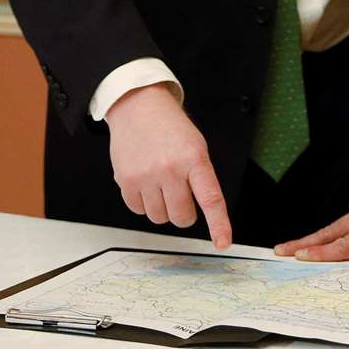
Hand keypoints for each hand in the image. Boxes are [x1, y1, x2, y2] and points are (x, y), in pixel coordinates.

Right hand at [105, 83, 231, 248]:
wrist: (138, 106)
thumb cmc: (170, 127)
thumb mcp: (196, 146)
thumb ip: (201, 178)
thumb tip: (203, 213)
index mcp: (194, 158)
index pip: (211, 199)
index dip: (219, 225)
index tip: (223, 242)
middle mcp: (170, 168)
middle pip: (182, 217)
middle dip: (184, 212)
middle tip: (180, 193)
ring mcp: (146, 176)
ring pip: (159, 218)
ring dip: (162, 208)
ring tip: (160, 184)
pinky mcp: (126, 181)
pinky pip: (139, 211)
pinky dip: (143, 203)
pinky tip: (145, 183)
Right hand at [274, 190, 348, 264]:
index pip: (346, 244)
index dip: (324, 252)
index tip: (302, 257)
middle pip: (328, 235)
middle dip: (303, 245)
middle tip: (280, 252)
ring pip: (329, 229)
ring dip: (308, 240)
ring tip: (288, 249)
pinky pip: (337, 224)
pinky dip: (323, 234)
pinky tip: (316, 240)